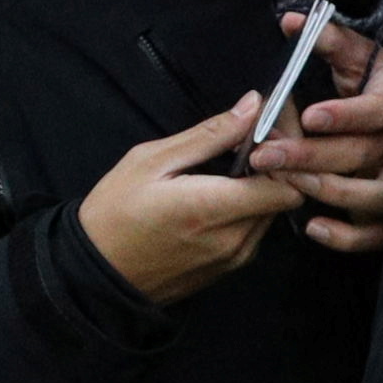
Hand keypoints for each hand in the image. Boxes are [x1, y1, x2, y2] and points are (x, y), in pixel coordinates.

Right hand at [74, 95, 310, 303]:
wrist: (94, 276)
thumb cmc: (113, 214)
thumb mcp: (151, 161)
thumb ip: (209, 135)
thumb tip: (252, 106)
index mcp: (212, 208)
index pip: (288, 184)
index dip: (287, 154)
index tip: (269, 131)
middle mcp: (232, 239)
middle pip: (285, 197)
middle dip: (279, 166)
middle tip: (255, 139)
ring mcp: (232, 258)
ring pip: (272, 214)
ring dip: (263, 187)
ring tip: (236, 165)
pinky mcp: (227, 268)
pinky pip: (254, 231)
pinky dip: (249, 208)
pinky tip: (223, 192)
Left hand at [248, 27, 382, 252]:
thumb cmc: (375, 86)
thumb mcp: (359, 58)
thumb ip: (328, 40)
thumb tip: (290, 21)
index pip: (376, 109)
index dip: (345, 114)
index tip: (308, 116)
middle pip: (363, 153)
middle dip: (311, 155)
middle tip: (266, 156)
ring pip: (373, 195)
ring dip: (328, 191)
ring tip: (286, 184)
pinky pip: (379, 234)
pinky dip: (348, 236)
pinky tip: (313, 227)